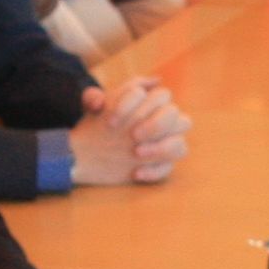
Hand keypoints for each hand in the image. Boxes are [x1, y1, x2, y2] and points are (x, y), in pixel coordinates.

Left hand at [67, 79, 189, 185]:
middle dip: (156, 124)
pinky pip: (168, 169)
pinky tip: (135, 173)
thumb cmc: (96, 122)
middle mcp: (163, 120)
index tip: (111, 121)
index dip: (135, 105)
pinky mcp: (160, 165)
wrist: (88, 149)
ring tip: (136, 153)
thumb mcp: (91, 107)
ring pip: (180, 144)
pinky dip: (154, 171)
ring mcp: (164, 144)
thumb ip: (93, 97)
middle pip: (175, 115)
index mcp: (152, 100)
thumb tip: (105, 98)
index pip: (161, 95)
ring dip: (161, 148)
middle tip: (134, 135)